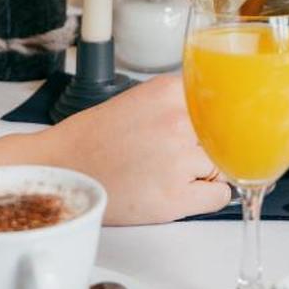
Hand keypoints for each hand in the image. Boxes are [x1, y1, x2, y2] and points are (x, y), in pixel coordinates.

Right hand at [45, 74, 230, 224]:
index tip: (221, 123)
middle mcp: (176, 121)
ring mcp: (177, 159)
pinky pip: (219, 195)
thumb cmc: (98, 136)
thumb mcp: (143, 99)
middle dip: (209, 145)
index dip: (218, 117)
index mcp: (168, 91)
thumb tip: (224, 110)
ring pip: (223, 165)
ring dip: (204, 171)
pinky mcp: (174, 197)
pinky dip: (205, 196)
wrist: (63, 167)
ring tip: (169, 171)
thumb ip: (182, 100)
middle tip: (180, 153)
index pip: (224, 101)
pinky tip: (178, 189)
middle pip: (225, 134)